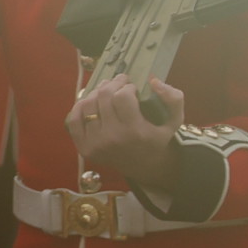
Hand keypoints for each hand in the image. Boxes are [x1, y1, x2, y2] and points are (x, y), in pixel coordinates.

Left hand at [69, 77, 185, 201]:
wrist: (144, 167)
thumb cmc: (158, 139)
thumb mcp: (174, 120)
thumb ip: (173, 99)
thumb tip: (153, 81)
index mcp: (135, 132)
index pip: (122, 97)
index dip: (126, 87)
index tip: (132, 88)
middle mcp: (112, 139)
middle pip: (103, 97)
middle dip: (112, 84)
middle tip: (119, 82)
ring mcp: (95, 144)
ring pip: (87, 104)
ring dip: (97, 92)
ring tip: (106, 90)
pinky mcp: (84, 148)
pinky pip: (73, 119)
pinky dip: (80, 106)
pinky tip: (91, 102)